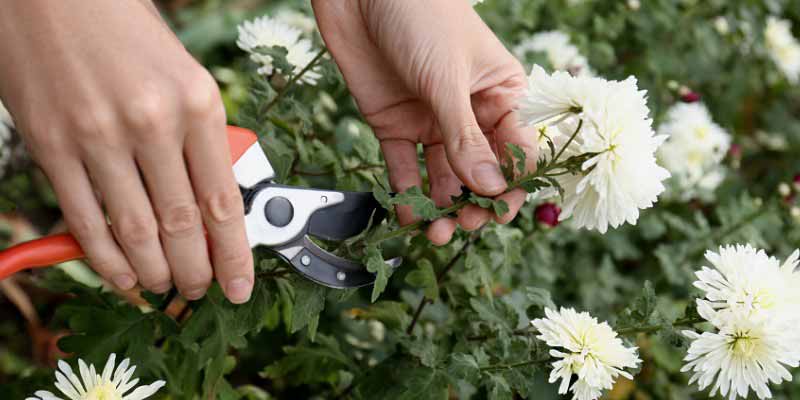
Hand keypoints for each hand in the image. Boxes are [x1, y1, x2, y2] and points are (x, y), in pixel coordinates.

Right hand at [0, 0, 252, 302]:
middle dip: (195, 271)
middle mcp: (151, 122)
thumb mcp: (184, 77)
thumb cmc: (126, 29)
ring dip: (153, 272)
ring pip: (134, 232)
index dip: (234, 255)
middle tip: (199, 290)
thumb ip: (200, 139)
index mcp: (197, 102)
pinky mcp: (52, 145)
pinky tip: (121, 274)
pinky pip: (84, 219)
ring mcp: (97, 137)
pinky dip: (104, 257)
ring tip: (164, 287)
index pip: (223, 201)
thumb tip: (215, 203)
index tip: (240, 285)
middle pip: (182, 225)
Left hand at [312, 0, 536, 244]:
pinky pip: (404, 167)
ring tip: (438, 232)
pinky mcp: (394, 125)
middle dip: (477, 202)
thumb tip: (491, 189)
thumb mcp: (447, 78)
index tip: (500, 209)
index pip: (517, 150)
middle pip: (481, 172)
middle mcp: (469, 113)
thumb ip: (465, 137)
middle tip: (467, 224)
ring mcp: (431, 121)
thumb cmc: (419, 14)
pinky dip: (406, 193)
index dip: (512, 183)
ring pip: (443, 177)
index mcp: (501, 94)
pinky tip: (410, 215)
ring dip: (442, 207)